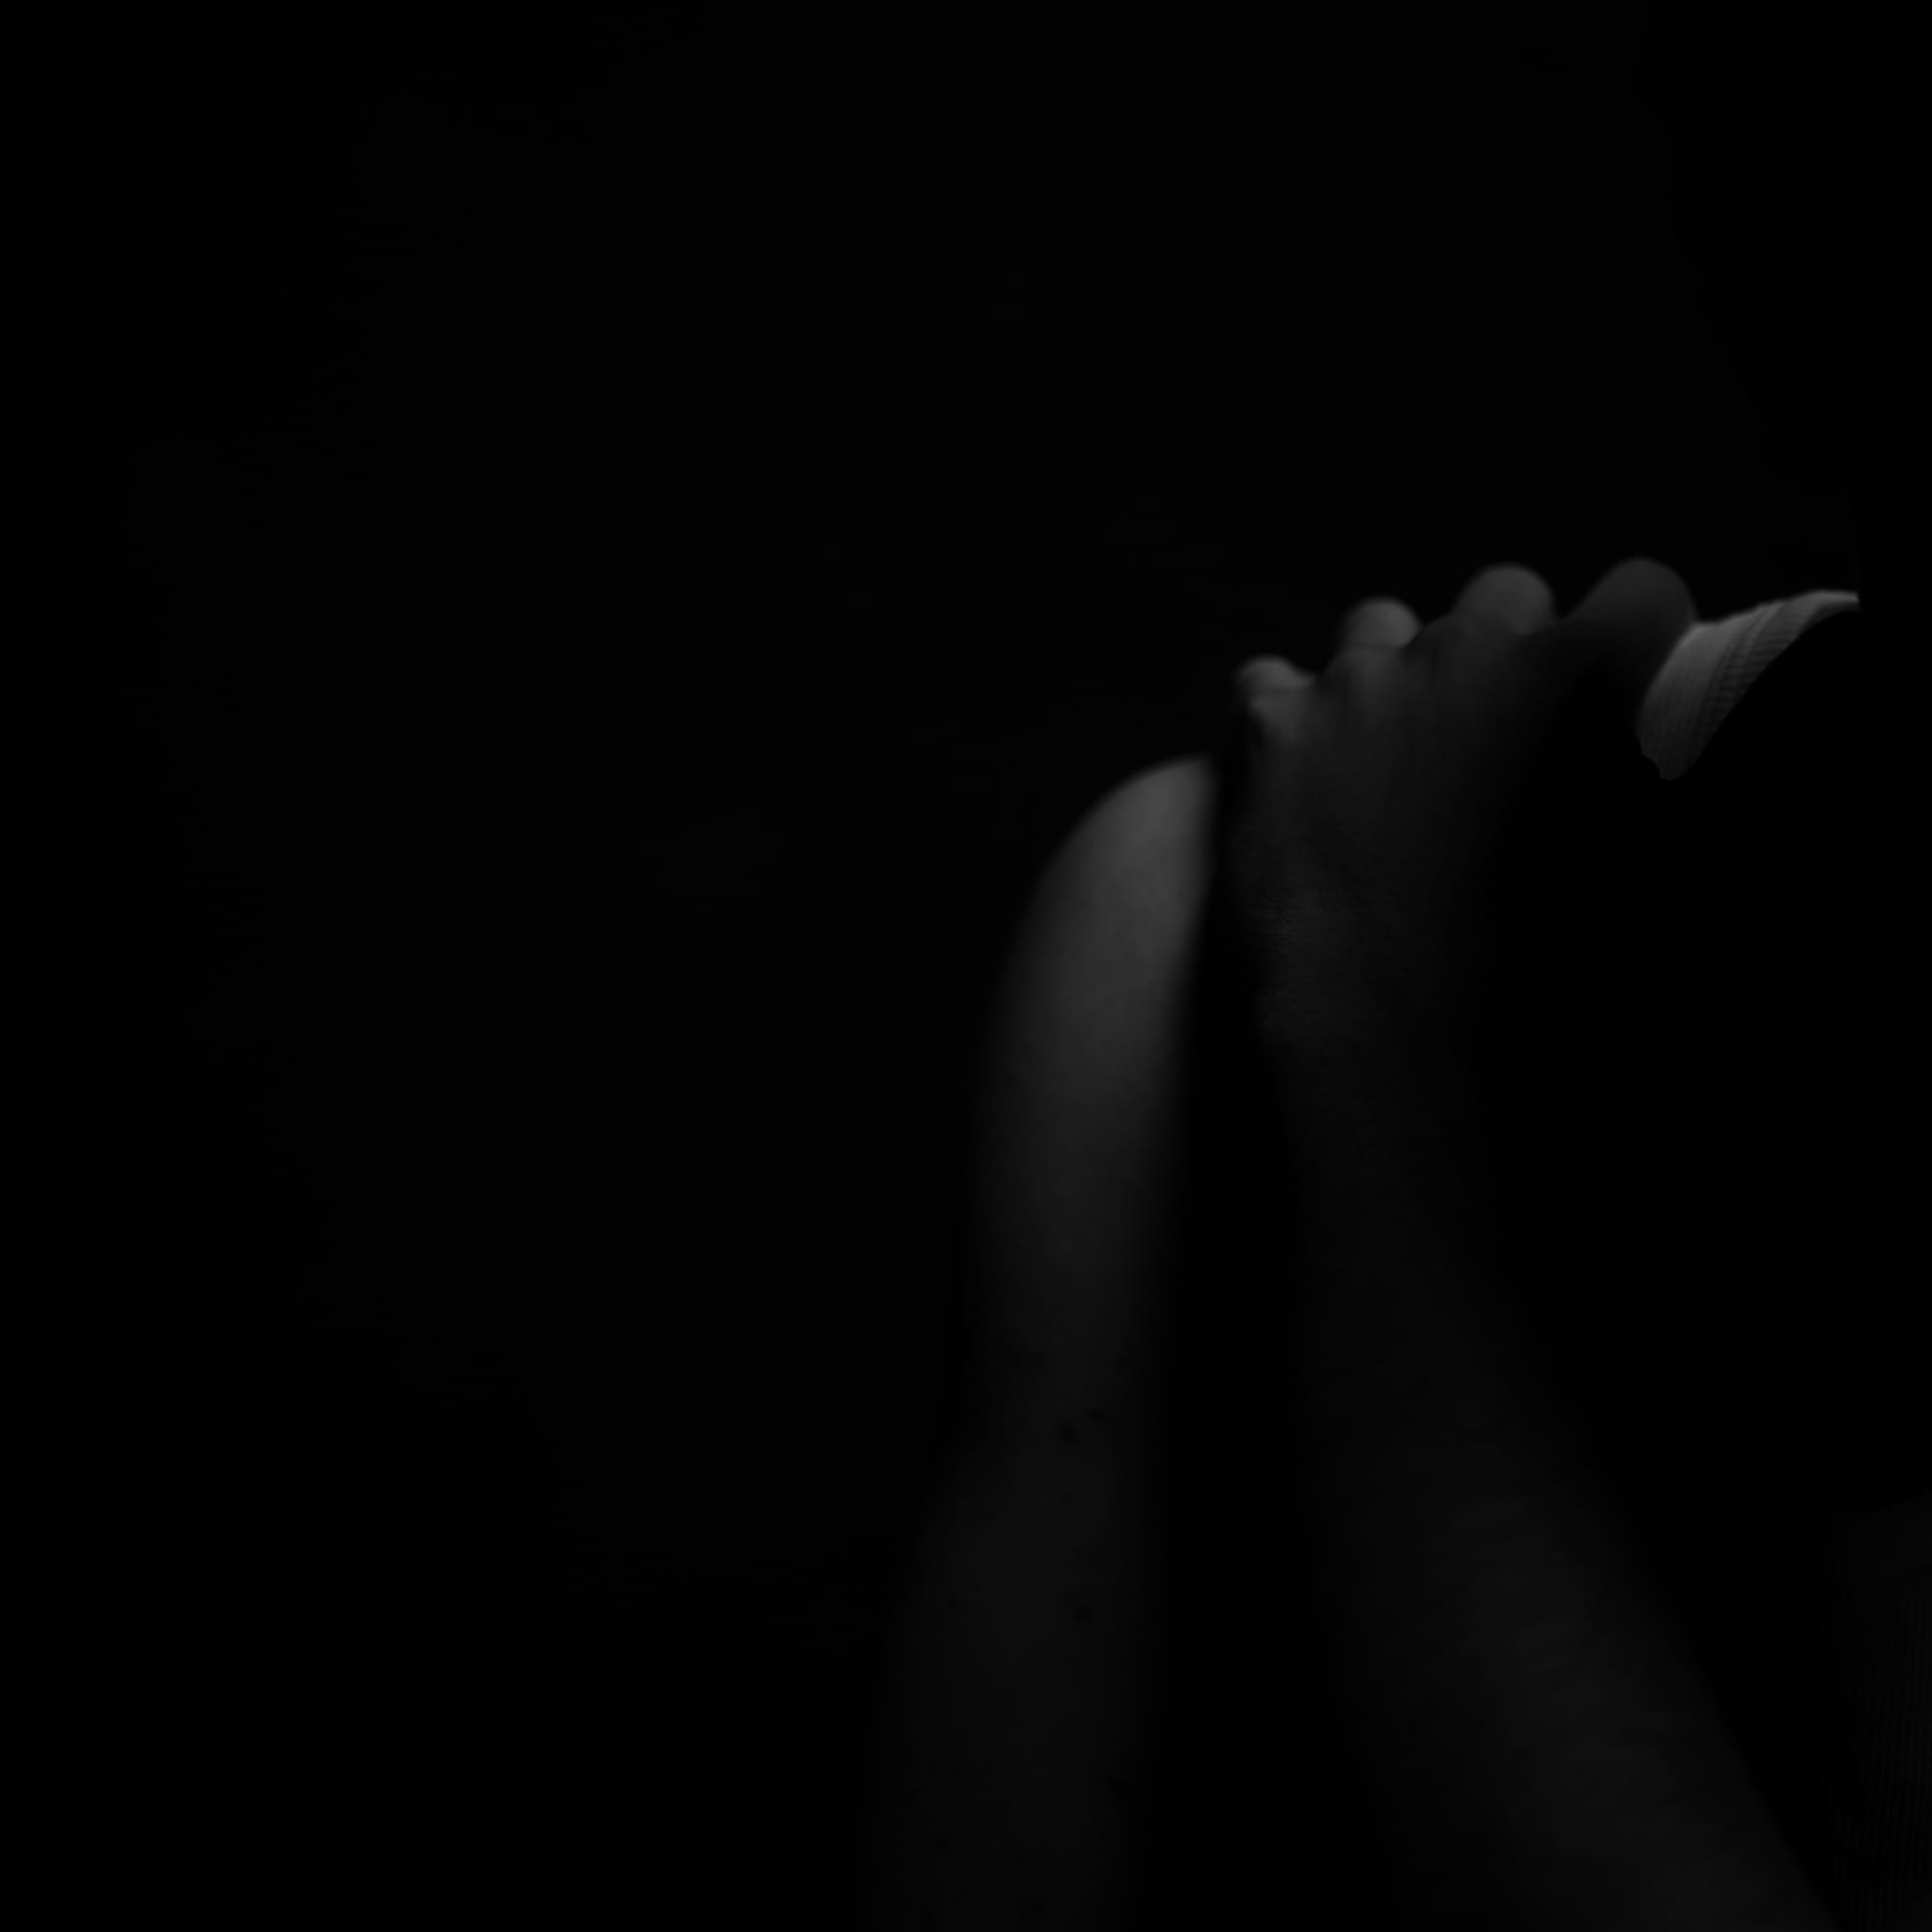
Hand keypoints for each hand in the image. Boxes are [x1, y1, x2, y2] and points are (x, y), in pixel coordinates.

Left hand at [1215, 556, 1691, 1152]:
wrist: (1386, 1050)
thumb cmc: (1536, 992)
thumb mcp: (1649, 885)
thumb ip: (1648, 785)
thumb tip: (1637, 761)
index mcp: (1580, 681)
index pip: (1642, 591)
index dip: (1637, 640)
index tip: (1621, 684)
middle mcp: (1467, 654)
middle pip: (1504, 598)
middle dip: (1508, 653)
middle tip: (1497, 744)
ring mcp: (1355, 684)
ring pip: (1381, 629)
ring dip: (1393, 679)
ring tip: (1388, 768)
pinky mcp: (1268, 729)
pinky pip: (1273, 683)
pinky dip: (1288, 724)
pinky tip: (1300, 785)